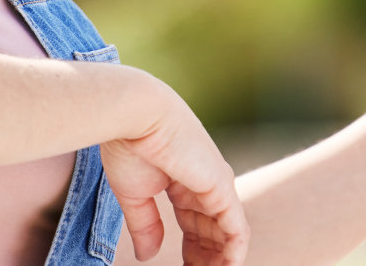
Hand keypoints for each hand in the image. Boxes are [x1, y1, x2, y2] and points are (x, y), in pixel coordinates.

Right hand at [100, 78, 247, 265]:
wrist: (135, 114)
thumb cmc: (129, 145)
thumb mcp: (134, 194)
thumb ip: (145, 224)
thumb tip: (148, 255)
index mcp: (184, 180)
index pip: (195, 222)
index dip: (192, 249)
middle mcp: (205, 181)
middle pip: (213, 229)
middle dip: (206, 258)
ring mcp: (216, 183)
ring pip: (228, 232)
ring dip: (221, 260)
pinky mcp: (221, 186)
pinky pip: (236, 227)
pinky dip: (234, 251)